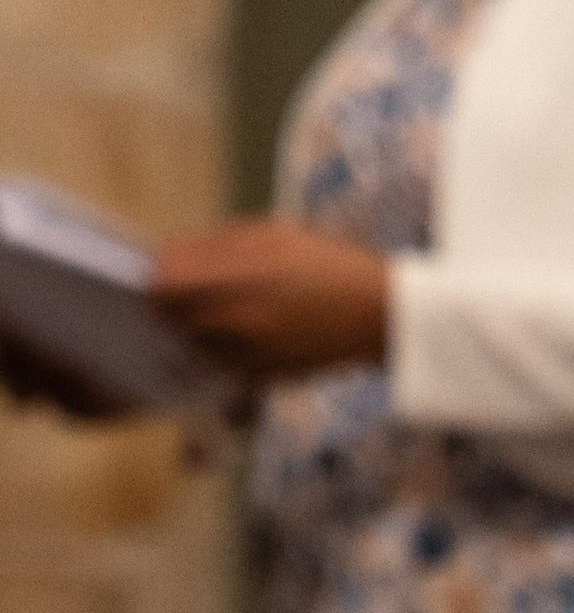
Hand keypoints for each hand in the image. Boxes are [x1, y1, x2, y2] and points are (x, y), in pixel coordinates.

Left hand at [155, 221, 388, 377]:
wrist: (379, 313)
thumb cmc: (326, 264)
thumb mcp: (270, 235)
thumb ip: (213, 246)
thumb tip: (167, 256)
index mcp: (229, 275)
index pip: (157, 282)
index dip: (155, 277)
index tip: (164, 274)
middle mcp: (229, 318)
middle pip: (168, 316)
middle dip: (171, 305)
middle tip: (189, 296)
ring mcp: (244, 352)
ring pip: (192, 344)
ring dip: (197, 331)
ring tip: (227, 315)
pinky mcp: (260, 377)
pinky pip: (222, 367)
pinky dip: (224, 354)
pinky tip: (247, 337)